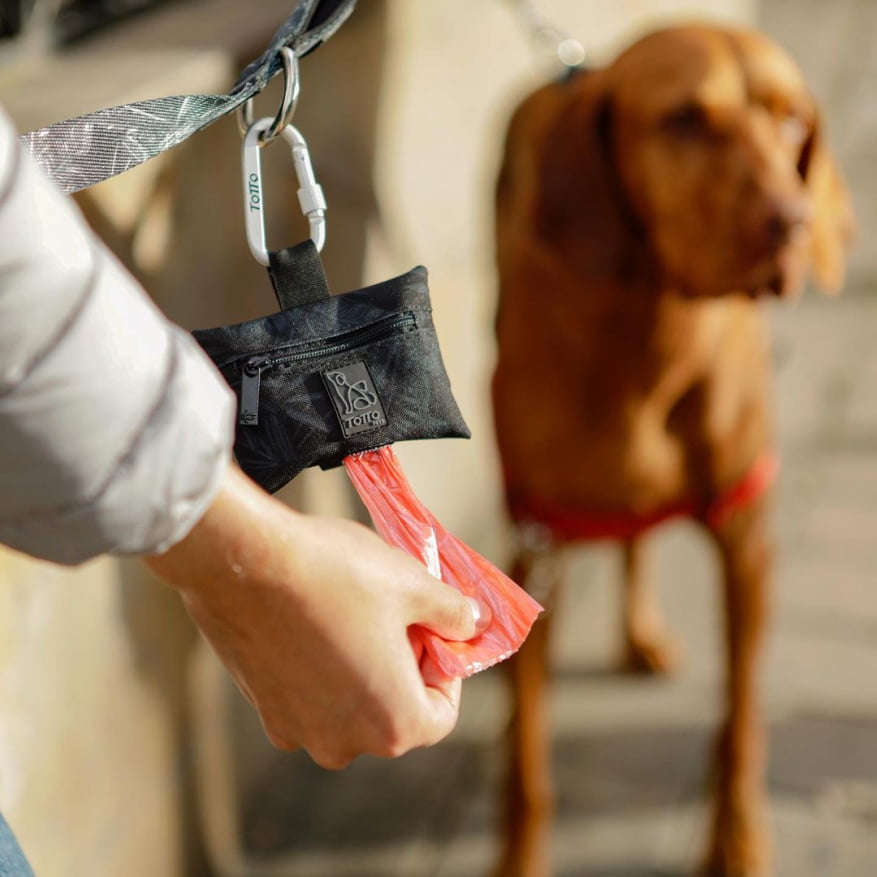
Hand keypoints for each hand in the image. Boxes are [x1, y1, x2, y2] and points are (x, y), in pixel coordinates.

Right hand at [145, 463, 482, 768]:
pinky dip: (322, 666)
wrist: (242, 560)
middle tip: (398, 612)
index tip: (435, 628)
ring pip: (350, 703)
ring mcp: (296, 729)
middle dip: (404, 664)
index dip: (446, 668)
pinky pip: (309, 695)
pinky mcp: (263, 707)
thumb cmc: (334, 574)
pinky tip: (316, 619)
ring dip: (363, 665)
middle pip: (394, 712)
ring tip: (356, 610)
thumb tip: (472, 623)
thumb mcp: (413, 584)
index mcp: (391, 725)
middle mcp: (343, 743)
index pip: (441, 714)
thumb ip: (454, 612)